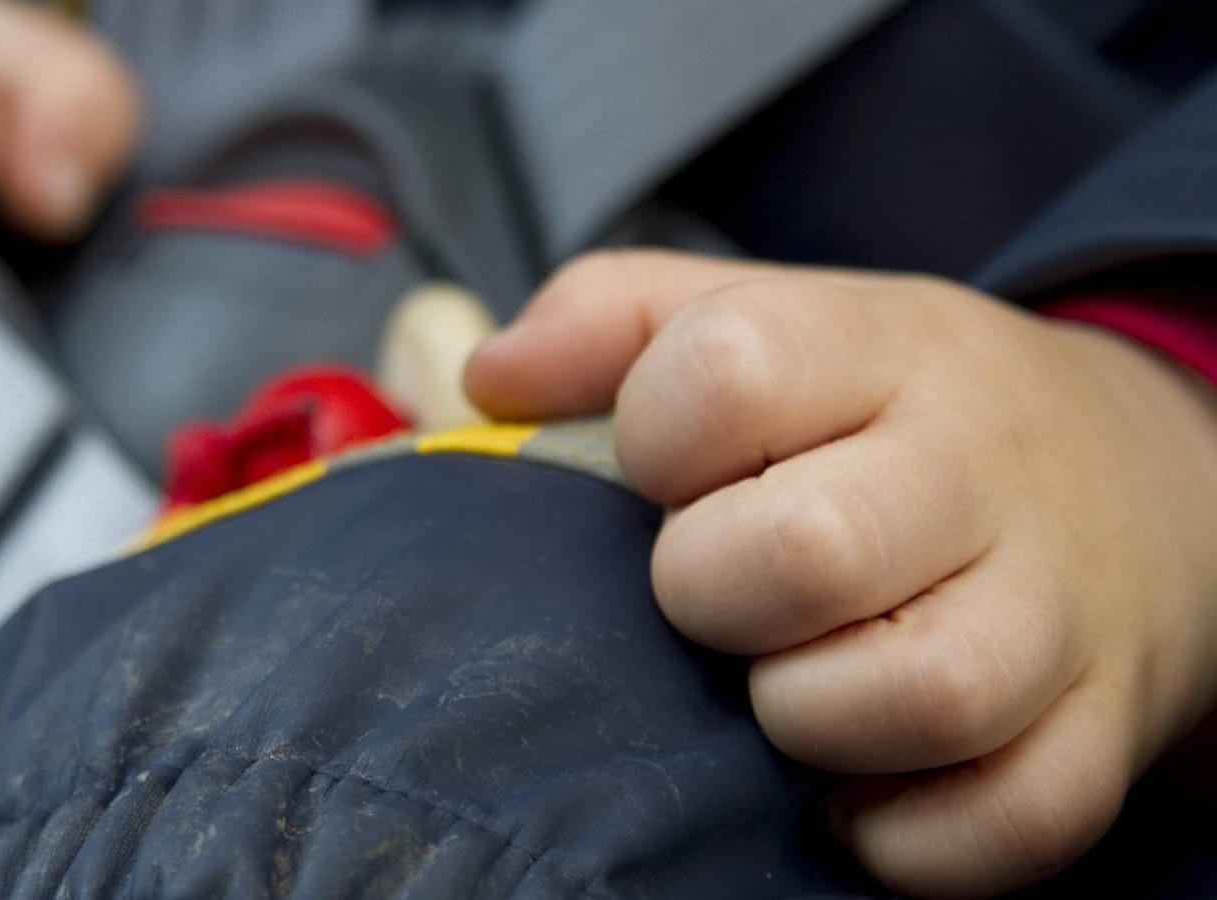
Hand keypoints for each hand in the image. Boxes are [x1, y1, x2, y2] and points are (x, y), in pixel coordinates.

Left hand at [466, 249, 1216, 897]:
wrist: (1143, 478)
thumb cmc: (899, 411)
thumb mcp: (778, 319)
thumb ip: (614, 319)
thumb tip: (488, 377)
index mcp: (881, 348)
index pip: (734, 367)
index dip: (654, 436)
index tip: (662, 468)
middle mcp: (979, 466)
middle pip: (810, 547)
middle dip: (710, 591)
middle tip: (710, 592)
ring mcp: (1056, 603)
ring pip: (925, 691)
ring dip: (809, 715)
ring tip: (783, 688)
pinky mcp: (1101, 723)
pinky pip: (1015, 817)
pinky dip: (911, 835)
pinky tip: (852, 792)